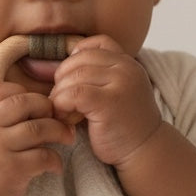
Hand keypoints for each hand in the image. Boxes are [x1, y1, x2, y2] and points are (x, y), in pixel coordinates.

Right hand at [0, 82, 75, 195]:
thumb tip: (31, 107)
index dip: (22, 91)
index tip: (35, 105)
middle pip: (23, 102)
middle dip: (46, 107)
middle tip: (57, 117)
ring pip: (38, 128)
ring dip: (59, 131)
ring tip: (67, 137)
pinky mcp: (12, 170)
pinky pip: (43, 156)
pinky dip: (56, 160)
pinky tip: (56, 166)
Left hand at [49, 35, 161, 167]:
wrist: (144, 152)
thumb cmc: (123, 125)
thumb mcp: (114, 92)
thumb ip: (96, 76)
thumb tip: (51, 66)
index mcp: (128, 63)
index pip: (96, 43)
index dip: (76, 58)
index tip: (71, 80)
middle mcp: (126, 69)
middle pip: (80, 60)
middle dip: (63, 79)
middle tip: (61, 100)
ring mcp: (120, 84)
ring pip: (74, 76)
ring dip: (60, 95)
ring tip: (63, 112)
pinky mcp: (109, 103)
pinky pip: (73, 94)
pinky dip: (62, 105)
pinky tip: (66, 118)